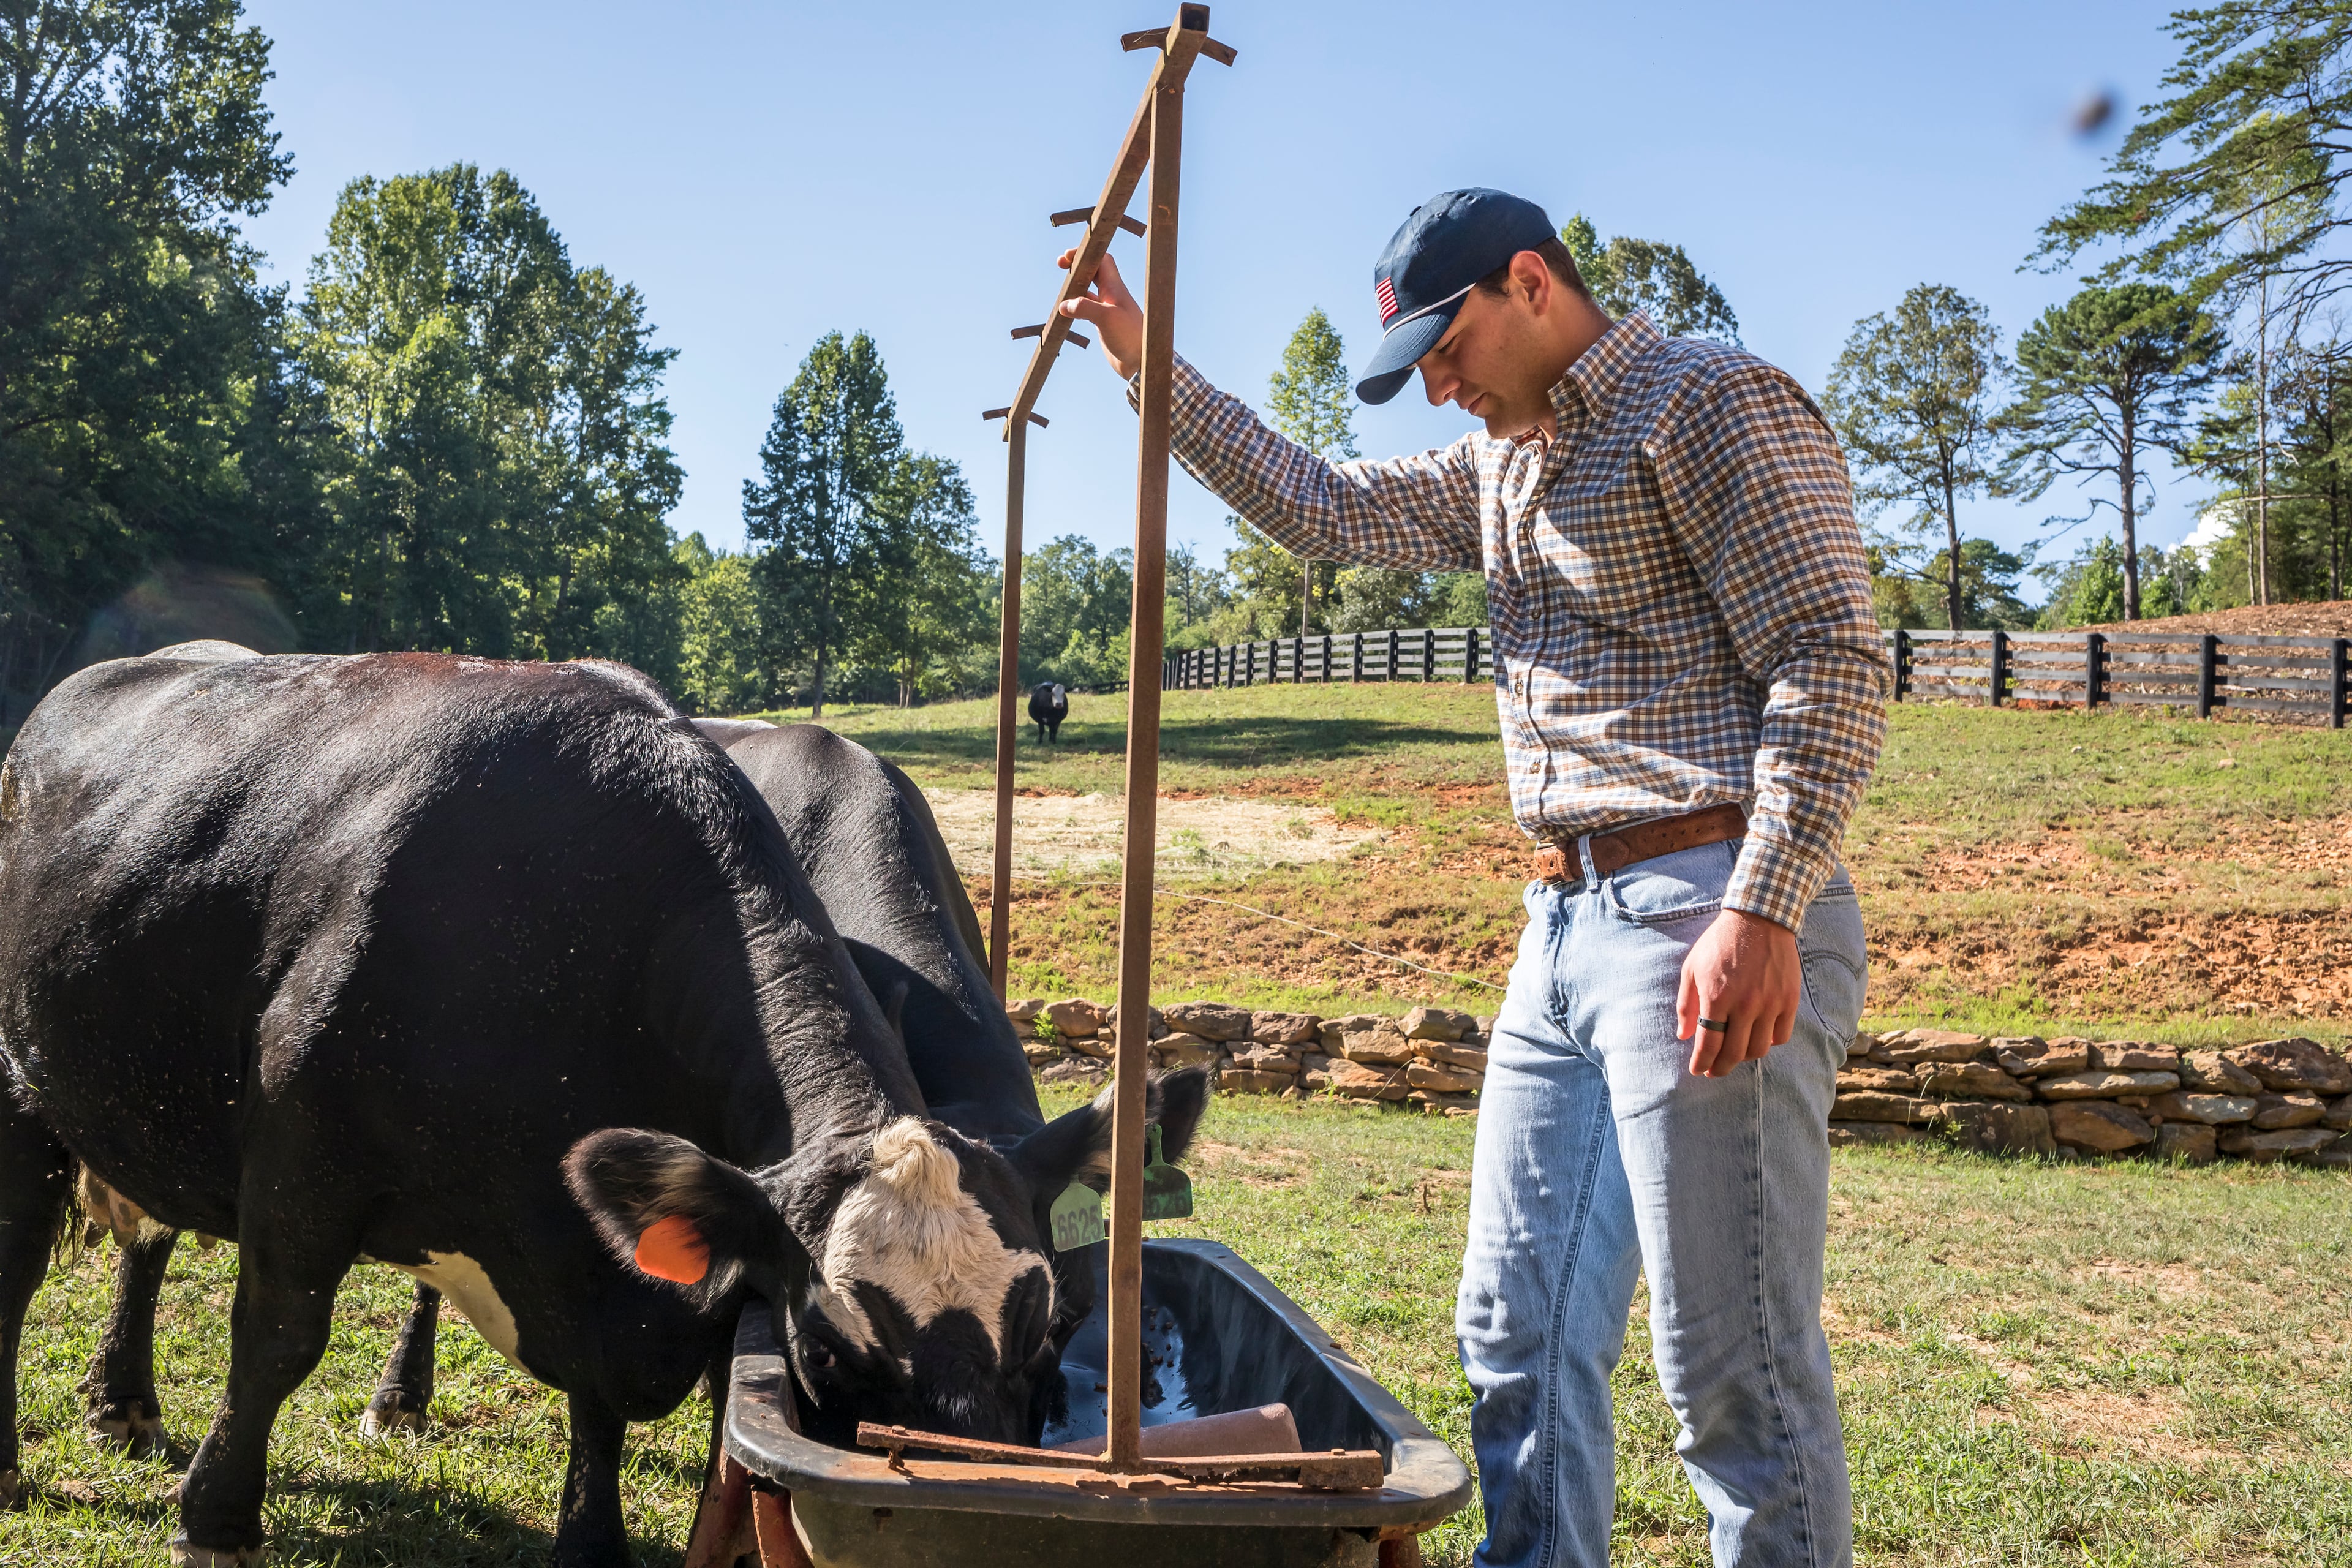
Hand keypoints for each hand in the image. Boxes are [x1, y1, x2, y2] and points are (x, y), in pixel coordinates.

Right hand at [1057, 248, 1143, 379]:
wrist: (1141, 362)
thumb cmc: (1130, 338)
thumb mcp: (1106, 319)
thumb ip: (1085, 308)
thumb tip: (1064, 305)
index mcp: (1115, 288)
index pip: (1102, 260)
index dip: (1085, 254)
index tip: (1068, 256)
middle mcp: (1111, 296)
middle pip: (1094, 271)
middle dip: (1078, 265)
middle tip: (1061, 264)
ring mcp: (1107, 309)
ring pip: (1088, 289)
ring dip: (1075, 285)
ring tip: (1061, 287)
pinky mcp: (1103, 323)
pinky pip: (1086, 308)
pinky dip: (1075, 305)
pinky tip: (1066, 310)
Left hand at [1676, 909, 1800, 1076]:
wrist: (1758, 919)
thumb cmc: (1720, 943)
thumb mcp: (1692, 968)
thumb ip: (1686, 1004)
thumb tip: (1683, 1036)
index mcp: (1717, 997)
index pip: (1708, 1045)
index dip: (1701, 1063)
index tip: (1698, 1070)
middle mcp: (1745, 1005)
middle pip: (1734, 1053)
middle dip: (1720, 1067)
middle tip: (1714, 1070)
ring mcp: (1770, 1004)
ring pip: (1759, 1049)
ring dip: (1744, 1057)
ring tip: (1735, 1052)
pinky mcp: (1789, 1000)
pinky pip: (1781, 1036)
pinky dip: (1769, 1042)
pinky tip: (1758, 1036)